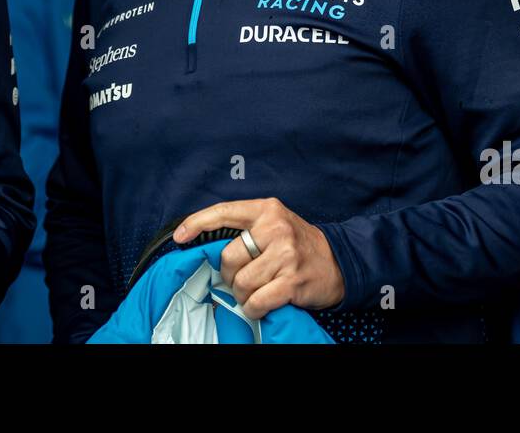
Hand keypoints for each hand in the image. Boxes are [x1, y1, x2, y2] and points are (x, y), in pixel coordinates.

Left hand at [173, 197, 344, 317]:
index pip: (224, 212)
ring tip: (258, 291)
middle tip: (245, 278)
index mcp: (267, 210)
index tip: (180, 236)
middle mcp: (275, 228)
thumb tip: (207, 246)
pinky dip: (254, 308)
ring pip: (241, 283)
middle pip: (229, 257)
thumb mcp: (275, 224)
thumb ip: (246, 229)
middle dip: (230, 275)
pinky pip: (256, 301)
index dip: (197, 223)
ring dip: (244, 295)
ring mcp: (285, 255)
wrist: (339, 262)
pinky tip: (263, 304)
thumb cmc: (298, 245)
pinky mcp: (292, 281)